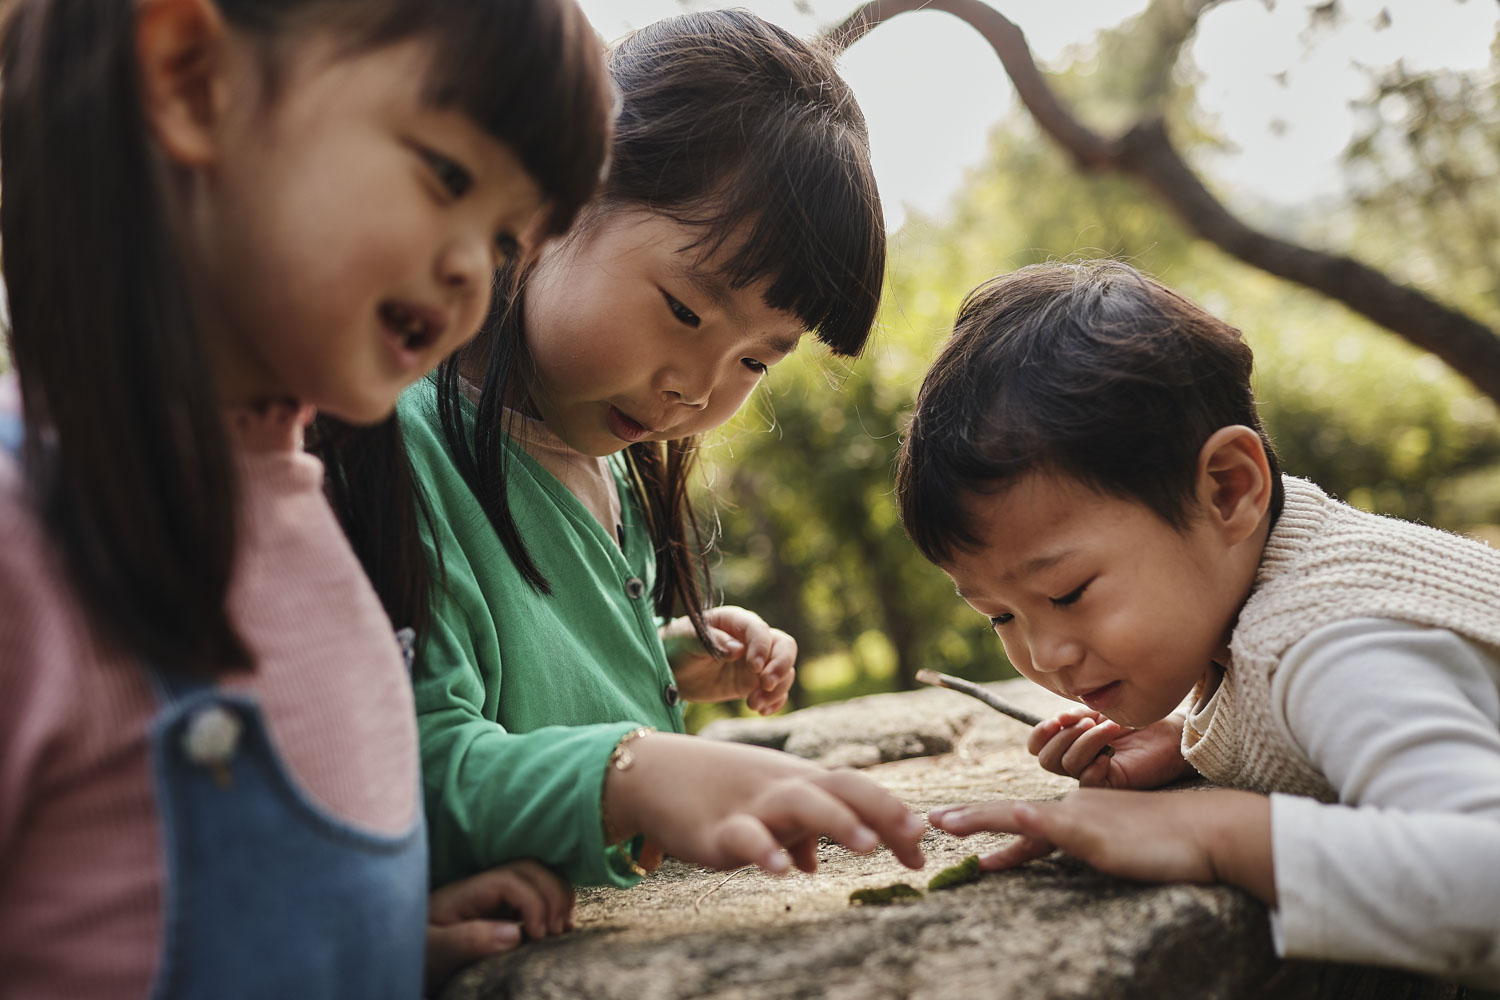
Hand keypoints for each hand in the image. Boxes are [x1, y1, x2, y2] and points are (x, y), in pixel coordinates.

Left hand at [424, 860, 573, 993]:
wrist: (403, 959)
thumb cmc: (416, 956)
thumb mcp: (434, 951)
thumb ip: (467, 941)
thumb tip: (514, 934)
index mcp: (465, 892)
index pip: (510, 879)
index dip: (533, 901)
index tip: (537, 935)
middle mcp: (482, 887)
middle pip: (529, 868)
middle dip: (551, 894)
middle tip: (555, 932)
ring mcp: (493, 896)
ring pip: (538, 875)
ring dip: (557, 895)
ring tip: (561, 928)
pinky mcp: (501, 910)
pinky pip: (536, 893)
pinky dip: (555, 904)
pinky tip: (558, 928)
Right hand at [603, 732, 925, 874]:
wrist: (653, 772)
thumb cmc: (716, 790)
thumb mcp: (763, 806)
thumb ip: (794, 831)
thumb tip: (811, 863)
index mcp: (802, 780)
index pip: (859, 789)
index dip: (895, 814)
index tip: (924, 849)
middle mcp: (786, 786)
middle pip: (844, 786)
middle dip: (884, 811)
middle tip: (916, 840)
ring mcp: (754, 805)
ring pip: (803, 804)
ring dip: (837, 822)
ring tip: (866, 846)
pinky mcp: (720, 828)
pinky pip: (747, 837)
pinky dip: (767, 851)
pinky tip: (785, 870)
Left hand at [661, 607, 795, 714]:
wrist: (669, 670)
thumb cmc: (675, 646)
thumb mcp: (685, 641)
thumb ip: (711, 642)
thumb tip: (738, 649)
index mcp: (735, 621)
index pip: (760, 630)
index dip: (761, 648)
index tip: (753, 668)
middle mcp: (751, 639)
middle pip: (784, 646)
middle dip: (780, 666)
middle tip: (766, 685)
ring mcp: (755, 662)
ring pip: (784, 670)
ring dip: (776, 689)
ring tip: (753, 705)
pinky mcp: (752, 682)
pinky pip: (776, 690)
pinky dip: (775, 701)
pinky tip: (760, 710)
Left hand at [928, 787, 1273, 901]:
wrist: (1206, 829)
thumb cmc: (1165, 838)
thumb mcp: (1112, 843)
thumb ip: (1080, 844)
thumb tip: (1051, 850)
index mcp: (1071, 814)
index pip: (1017, 820)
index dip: (979, 822)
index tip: (943, 825)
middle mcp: (1069, 811)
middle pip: (1009, 814)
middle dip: (966, 818)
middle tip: (927, 822)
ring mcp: (1082, 820)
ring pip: (1022, 817)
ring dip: (981, 818)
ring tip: (943, 822)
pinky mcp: (1099, 835)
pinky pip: (1061, 828)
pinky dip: (1035, 824)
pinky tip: (1018, 818)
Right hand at [1029, 711, 1192, 788]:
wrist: (1170, 733)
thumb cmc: (1137, 721)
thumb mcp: (1100, 712)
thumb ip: (1077, 716)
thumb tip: (1059, 720)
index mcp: (1069, 741)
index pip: (1038, 746)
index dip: (1040, 734)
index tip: (1057, 720)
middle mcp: (1076, 760)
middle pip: (1046, 759)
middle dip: (1063, 737)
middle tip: (1087, 722)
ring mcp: (1092, 773)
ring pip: (1068, 765)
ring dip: (1086, 742)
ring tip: (1110, 728)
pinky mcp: (1109, 785)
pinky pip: (1088, 782)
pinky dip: (1094, 766)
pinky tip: (1109, 755)